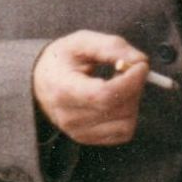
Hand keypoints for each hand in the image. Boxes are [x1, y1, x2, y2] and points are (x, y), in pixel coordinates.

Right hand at [30, 31, 148, 145]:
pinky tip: (116, 100)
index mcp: (63, 90)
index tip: (141, 65)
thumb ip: (113, 47)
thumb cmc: (62, 59)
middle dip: (135, 86)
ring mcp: (77, 132)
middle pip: (119, 108)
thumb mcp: (83, 41)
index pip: (104, 95)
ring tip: (118, 84)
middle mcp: (68, 117)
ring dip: (132, 101)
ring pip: (126, 122)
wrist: (40, 81)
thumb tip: (140, 61)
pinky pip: (124, 132)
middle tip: (127, 70)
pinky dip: (128, 115)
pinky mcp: (87, 139)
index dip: (130, 81)